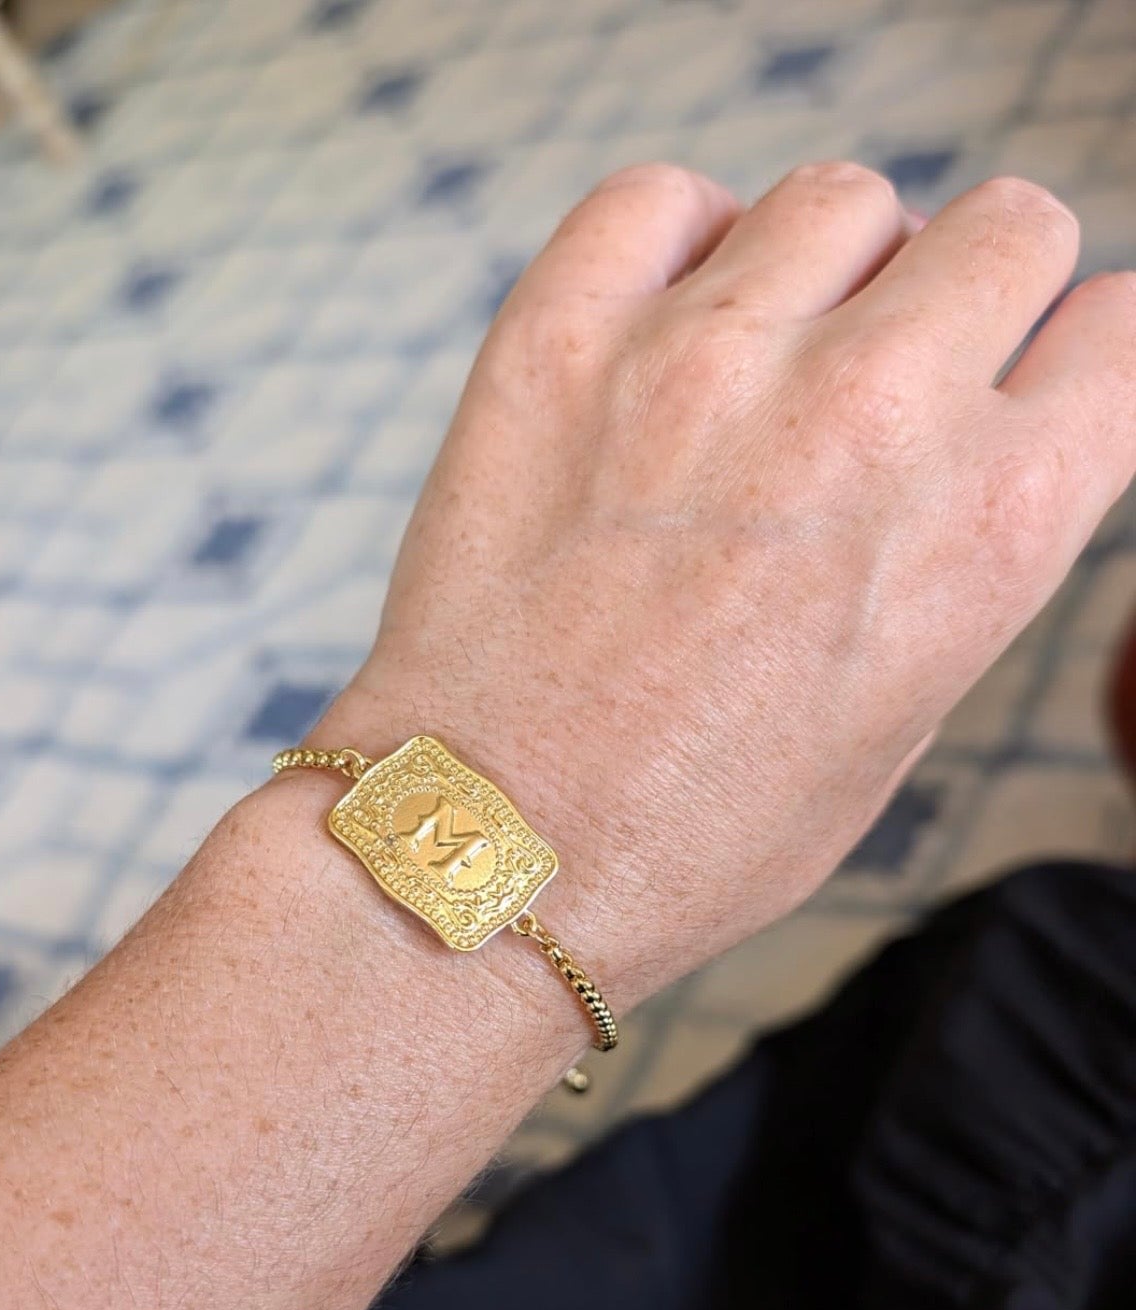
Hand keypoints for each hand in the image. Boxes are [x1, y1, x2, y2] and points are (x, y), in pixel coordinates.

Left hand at [314, 162, 1135, 1008]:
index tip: (1021, 382)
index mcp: (988, 524)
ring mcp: (707, 358)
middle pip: (1004, 226)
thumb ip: (958, 560)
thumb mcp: (899, 726)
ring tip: (760, 368)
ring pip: (837, 200)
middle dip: (969, 293)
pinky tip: (662, 328)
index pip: (1120, 332)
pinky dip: (675, 244)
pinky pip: (656, 196)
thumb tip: (960, 449)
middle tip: (890, 373)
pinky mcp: (562, 337)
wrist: (499, 851)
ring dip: (825, 271)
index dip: (1071, 360)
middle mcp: (870, 412)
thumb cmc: (695, 832)